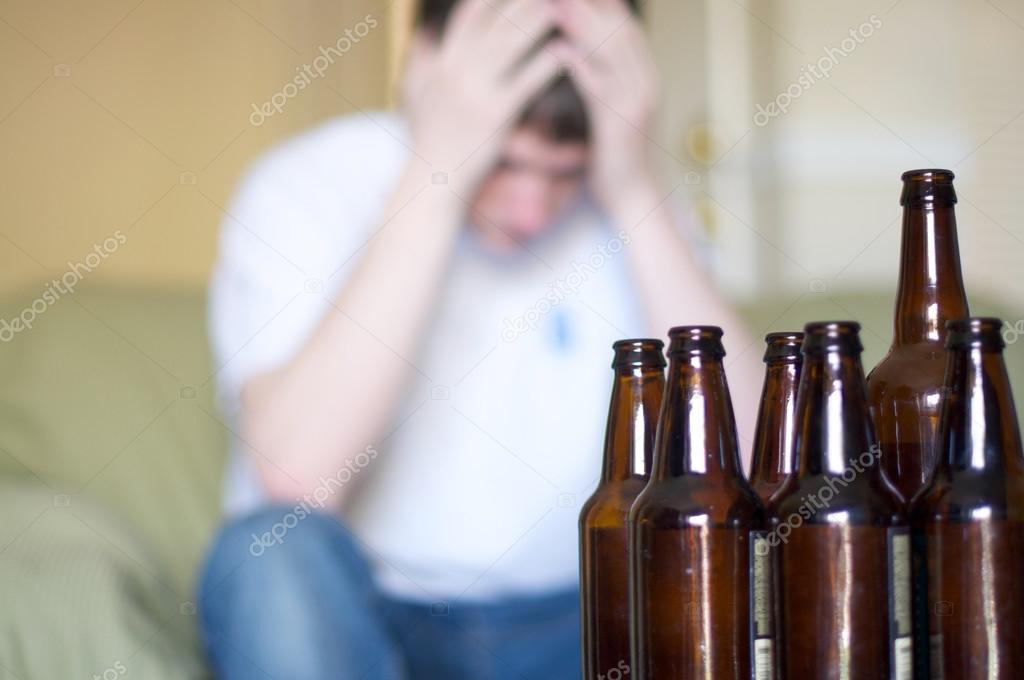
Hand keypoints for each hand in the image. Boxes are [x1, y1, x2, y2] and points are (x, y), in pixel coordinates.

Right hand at [402, 0, 565, 194]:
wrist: (434, 181)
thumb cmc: (430, 141)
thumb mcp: (415, 96)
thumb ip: (420, 61)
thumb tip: (425, 33)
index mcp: (441, 64)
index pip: (469, 15)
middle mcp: (456, 72)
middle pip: (494, 20)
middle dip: (522, 1)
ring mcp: (475, 92)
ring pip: (510, 42)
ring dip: (538, 19)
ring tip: (562, 8)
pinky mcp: (496, 115)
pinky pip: (526, 81)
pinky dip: (548, 63)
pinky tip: (566, 52)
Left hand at [554, 0, 661, 209]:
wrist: (634, 198)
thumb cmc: (616, 156)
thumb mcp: (610, 109)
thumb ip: (598, 77)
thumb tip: (574, 49)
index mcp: (643, 73)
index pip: (622, 22)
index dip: (599, 2)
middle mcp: (646, 80)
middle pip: (618, 25)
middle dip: (588, 3)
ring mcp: (638, 100)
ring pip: (611, 48)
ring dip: (580, 22)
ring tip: (552, 3)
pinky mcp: (623, 123)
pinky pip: (601, 87)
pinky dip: (580, 65)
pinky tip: (558, 50)